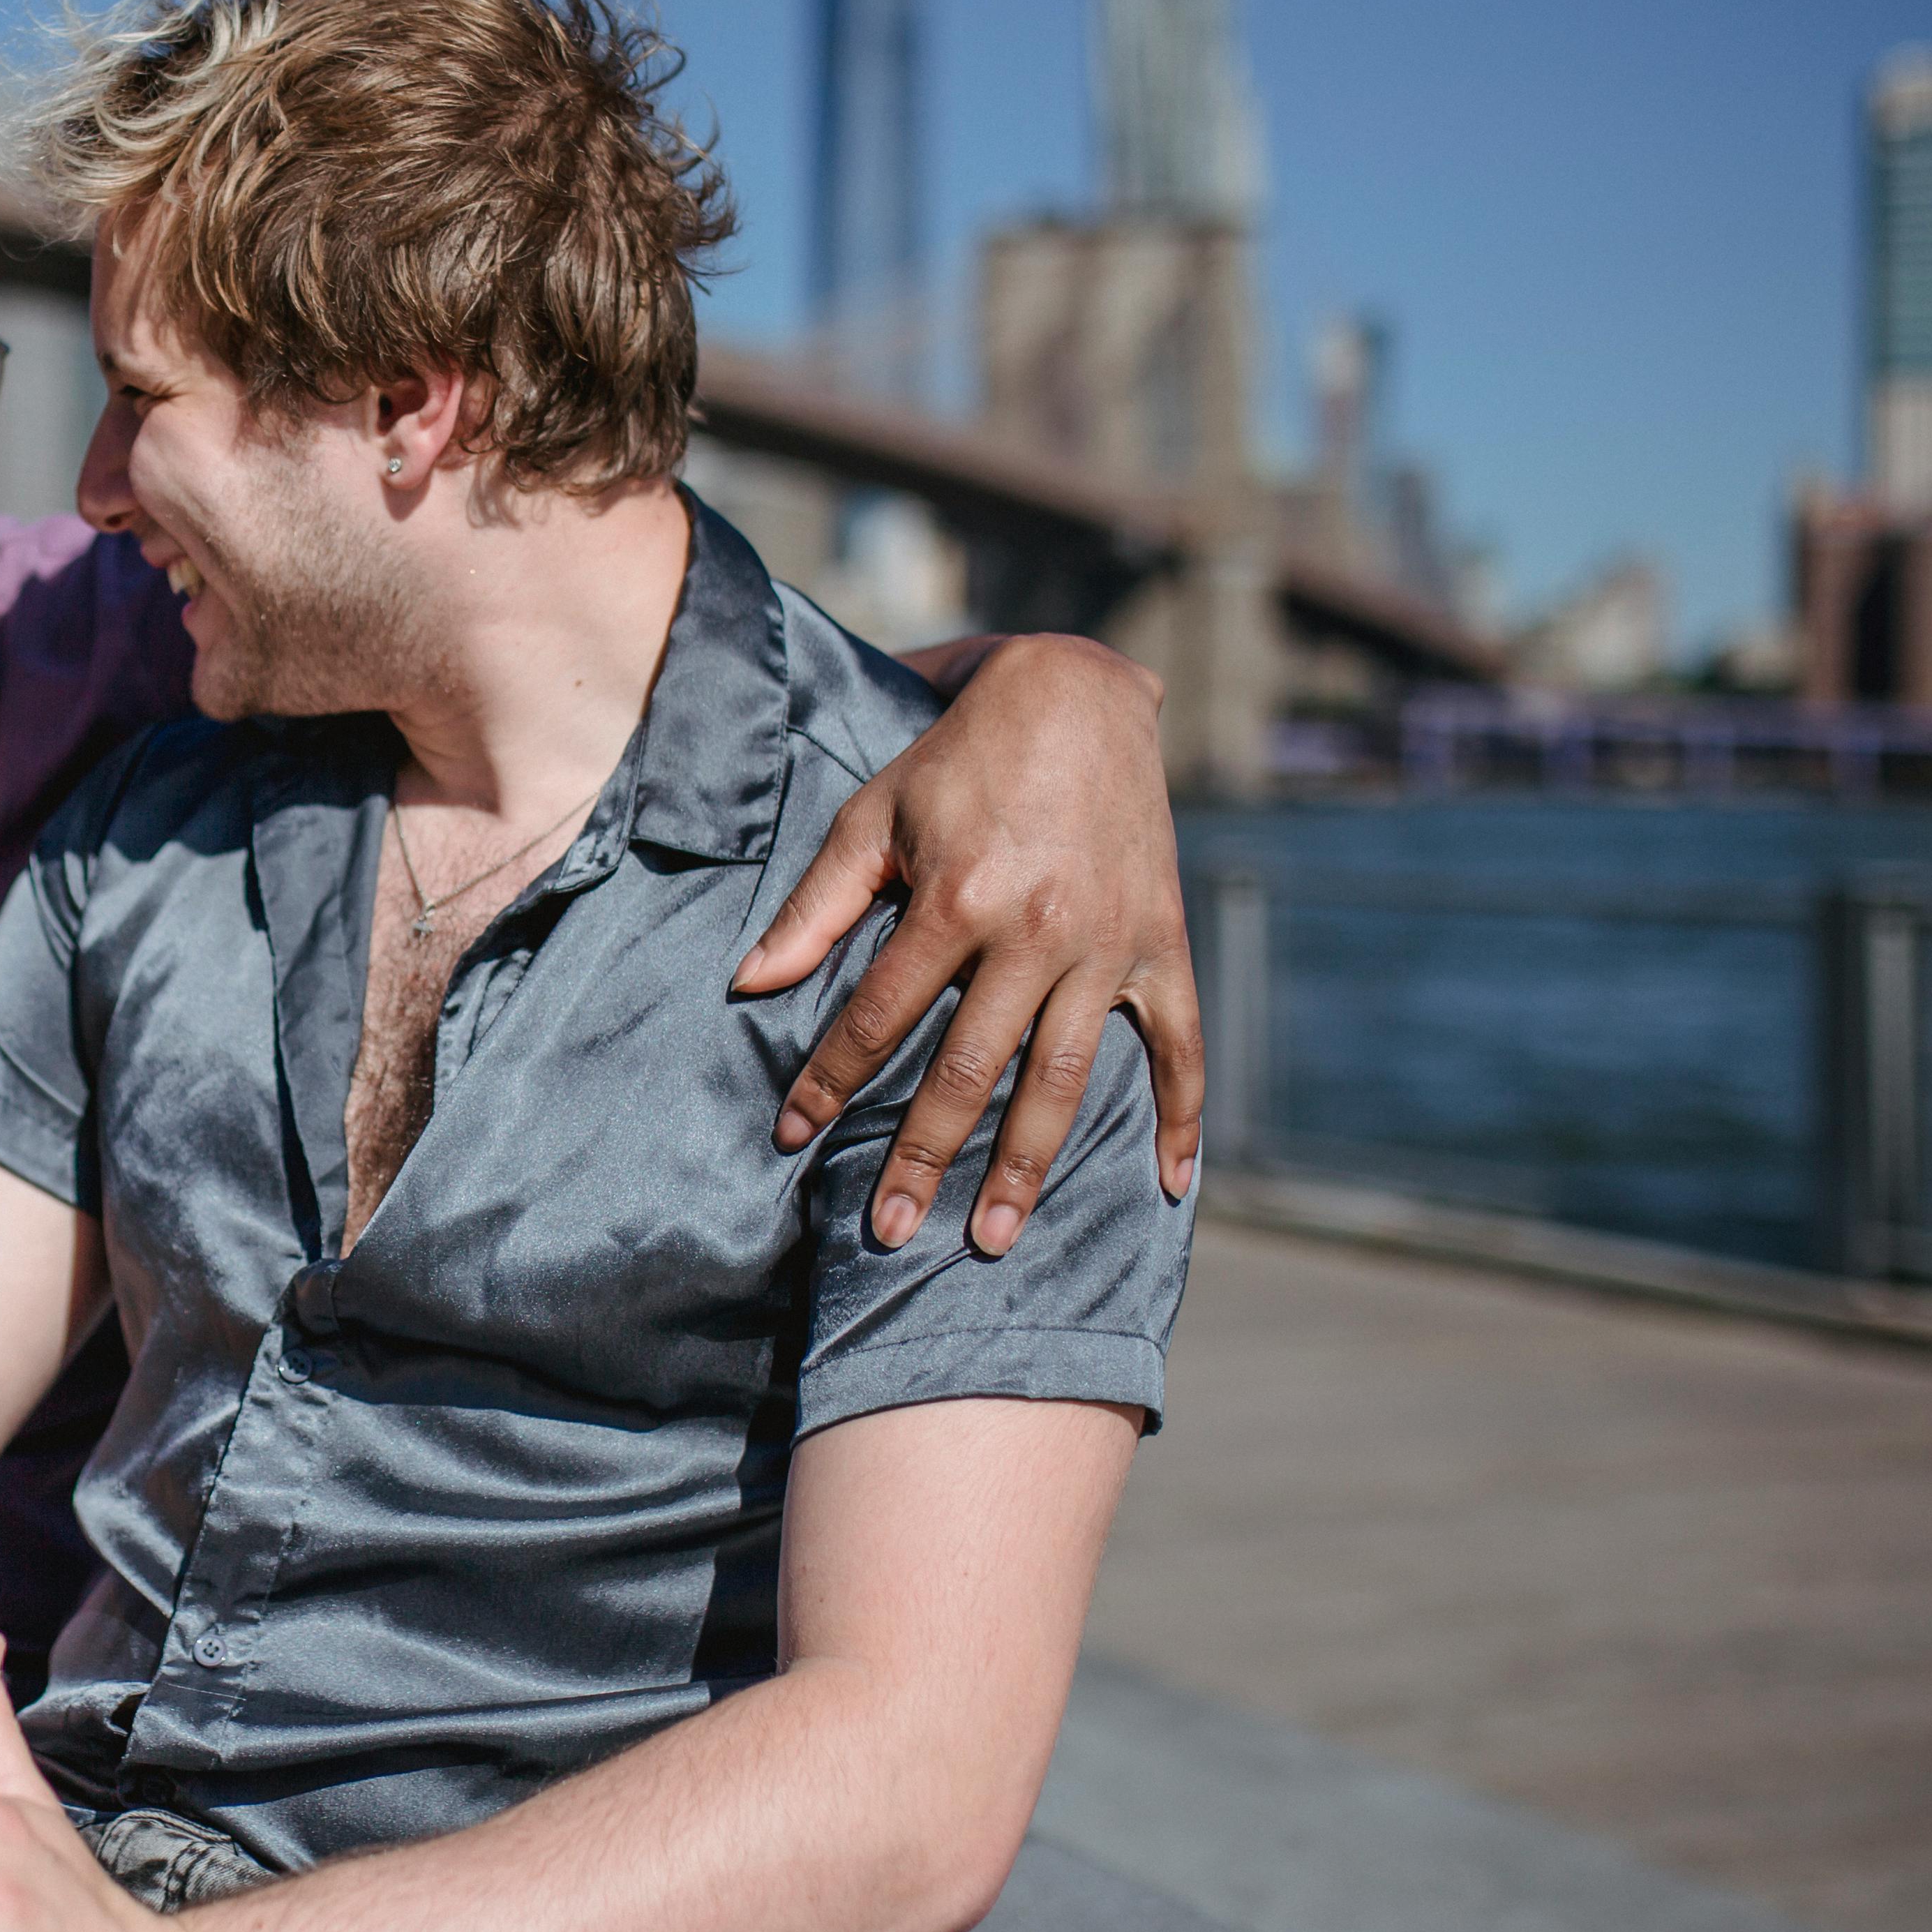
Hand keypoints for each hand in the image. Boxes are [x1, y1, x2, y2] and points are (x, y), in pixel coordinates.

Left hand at [736, 634, 1202, 1250]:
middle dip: (924, 1156)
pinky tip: (1167, 1185)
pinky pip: (1181, 1045)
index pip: (880, 1016)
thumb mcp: (873, 815)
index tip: (793, 1137)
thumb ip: (815, 906)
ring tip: (994, 1236)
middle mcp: (1035, 931)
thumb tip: (749, 984)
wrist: (1077, 696)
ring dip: (1028, 1165)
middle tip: (891, 1233)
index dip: (830, 1080)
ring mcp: (1107, 943)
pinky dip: (1182, 1117)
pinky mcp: (1162, 941)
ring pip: (1064, 1078)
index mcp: (955, 899)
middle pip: (969, 1069)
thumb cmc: (959, 759)